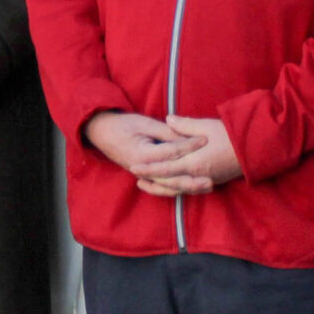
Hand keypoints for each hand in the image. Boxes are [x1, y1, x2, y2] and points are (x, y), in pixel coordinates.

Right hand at [84, 111, 203, 178]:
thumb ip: (165, 132)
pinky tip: (191, 190)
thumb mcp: (144, 123)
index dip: (190, 145)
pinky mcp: (145, 176)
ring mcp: (143, 175)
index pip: (172, 151)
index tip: (206, 140)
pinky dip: (176, 189)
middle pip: (172, 177)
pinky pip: (162, 187)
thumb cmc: (123, 125)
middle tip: (212, 178)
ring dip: (188, 187)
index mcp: (143, 154)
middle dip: (193, 178)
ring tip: (207, 186)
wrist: (101, 132)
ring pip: (169, 186)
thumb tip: (186, 137)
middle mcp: (143, 169)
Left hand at [132, 114, 242, 196]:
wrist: (255, 149)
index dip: (149, 167)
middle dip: (150, 178)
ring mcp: (204, 180)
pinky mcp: (209, 181)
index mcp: (194, 161)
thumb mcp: (207, 126)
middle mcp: (197, 175)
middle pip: (168, 180)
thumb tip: (168, 120)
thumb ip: (185, 125)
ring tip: (144, 184)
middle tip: (133, 173)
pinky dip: (174, 189)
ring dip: (159, 187)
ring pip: (176, 188)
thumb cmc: (232, 136)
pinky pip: (187, 190)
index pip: (166, 167)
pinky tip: (166, 186)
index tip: (134, 164)